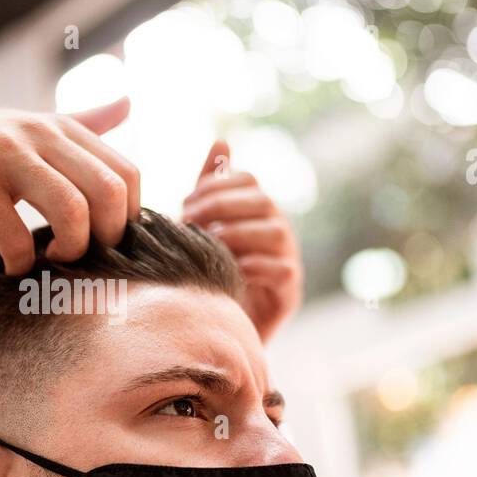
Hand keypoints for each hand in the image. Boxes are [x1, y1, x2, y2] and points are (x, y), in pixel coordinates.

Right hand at [0, 98, 139, 274]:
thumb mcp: (26, 127)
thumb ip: (80, 122)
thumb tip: (130, 102)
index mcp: (59, 127)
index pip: (128, 175)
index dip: (127, 220)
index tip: (103, 243)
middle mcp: (39, 135)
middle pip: (110, 193)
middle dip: (106, 239)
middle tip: (82, 258)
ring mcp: (5, 158)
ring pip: (72, 212)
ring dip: (70, 252)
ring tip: (51, 262)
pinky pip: (18, 237)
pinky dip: (21, 263)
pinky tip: (11, 266)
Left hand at [182, 141, 303, 340]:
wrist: (217, 334)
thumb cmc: (208, 276)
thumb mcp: (202, 230)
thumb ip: (209, 191)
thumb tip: (221, 142)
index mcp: (256, 211)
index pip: (248, 181)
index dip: (217, 185)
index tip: (187, 201)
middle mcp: (277, 230)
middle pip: (262, 201)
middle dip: (222, 206)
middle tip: (189, 220)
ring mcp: (287, 260)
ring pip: (274, 233)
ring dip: (236, 234)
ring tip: (208, 245)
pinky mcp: (289, 292)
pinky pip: (280, 270)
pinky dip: (254, 267)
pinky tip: (230, 271)